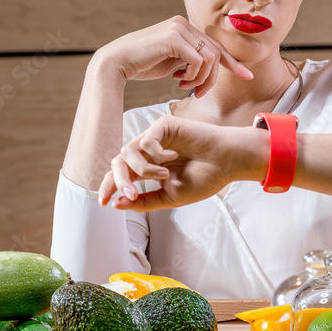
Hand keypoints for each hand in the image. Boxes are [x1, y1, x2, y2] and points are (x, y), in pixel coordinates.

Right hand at [96, 16, 251, 96]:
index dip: (232, 63)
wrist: (117, 63)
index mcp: (185, 28)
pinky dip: (193, 75)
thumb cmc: (143, 64)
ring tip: (184, 86)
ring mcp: (179, 28)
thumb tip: (208, 68)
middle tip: (197, 93)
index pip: (215, 46)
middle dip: (211, 79)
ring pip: (210, 57)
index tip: (247, 76)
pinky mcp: (173, 38)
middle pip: (215, 53)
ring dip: (201, 78)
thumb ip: (190, 60)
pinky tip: (177, 80)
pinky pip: (199, 60)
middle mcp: (184, 24)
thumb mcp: (173, 62)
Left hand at [99, 116, 264, 211]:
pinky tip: (174, 157)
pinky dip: (156, 154)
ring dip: (142, 169)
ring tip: (163, 176)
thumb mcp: (170, 197)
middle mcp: (148, 153)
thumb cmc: (204, 179)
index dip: (109, 187)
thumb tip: (116, 204)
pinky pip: (146, 141)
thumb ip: (144, 200)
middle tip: (131, 193)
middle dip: (119, 180)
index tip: (103, 203)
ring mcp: (155, 138)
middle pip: (118, 163)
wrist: (227, 163)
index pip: (121, 176)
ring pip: (128, 152)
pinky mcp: (163, 126)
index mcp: (148, 169)